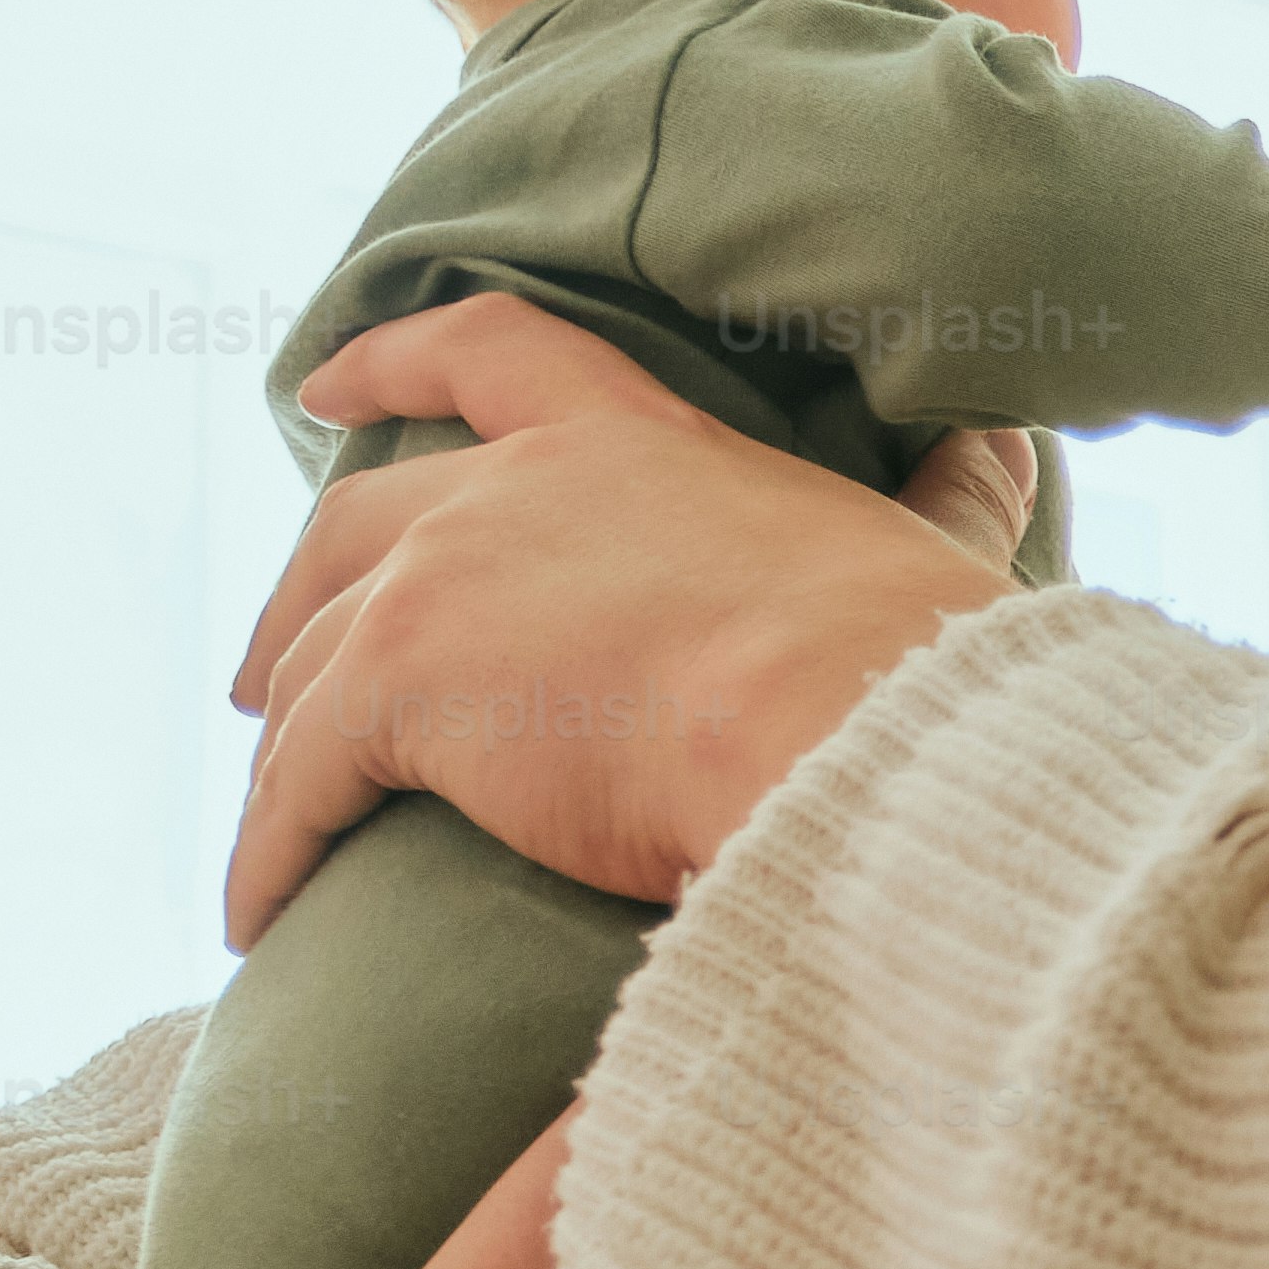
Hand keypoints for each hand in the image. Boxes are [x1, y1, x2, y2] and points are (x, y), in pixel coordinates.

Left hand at [235, 301, 1019, 935]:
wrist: (845, 727)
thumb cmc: (908, 663)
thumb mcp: (933, 545)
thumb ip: (955, 488)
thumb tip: (1006, 442)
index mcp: (637, 439)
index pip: (493, 354)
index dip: (393, 362)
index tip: (326, 384)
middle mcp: (513, 488)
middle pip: (351, 528)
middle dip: (297, 599)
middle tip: (270, 672)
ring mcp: (441, 581)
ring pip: (311, 662)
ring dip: (279, 746)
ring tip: (272, 819)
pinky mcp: (397, 692)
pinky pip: (294, 781)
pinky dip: (267, 848)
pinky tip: (261, 913)